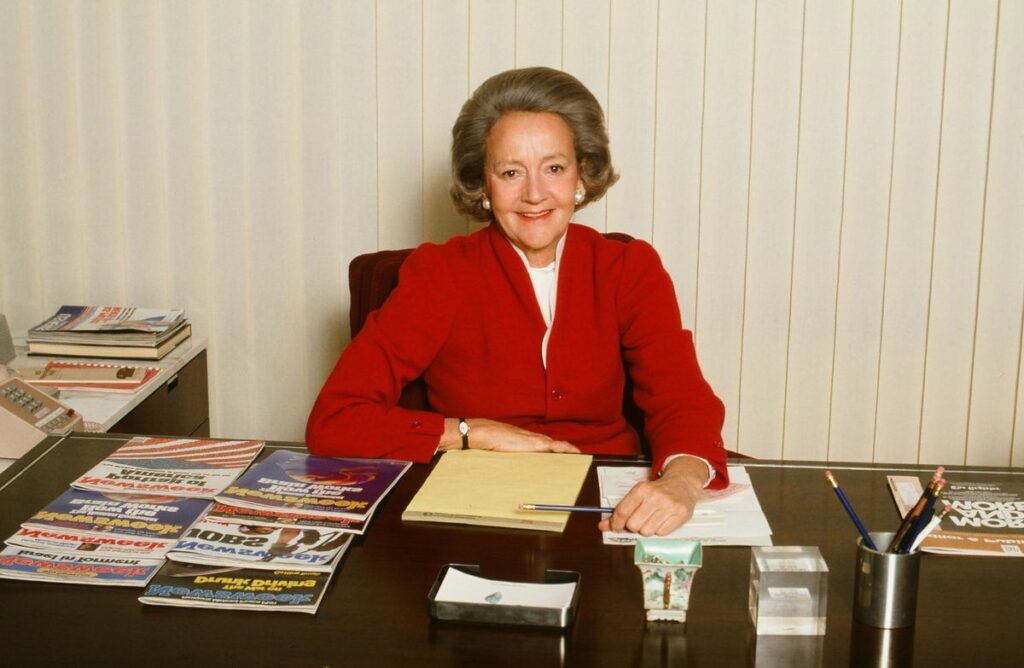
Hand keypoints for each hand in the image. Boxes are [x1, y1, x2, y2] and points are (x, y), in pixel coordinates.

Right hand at [440, 418, 580, 453]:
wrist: (486, 433)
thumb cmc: (490, 440)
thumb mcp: (503, 449)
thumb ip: (510, 452)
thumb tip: (508, 459)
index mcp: (526, 440)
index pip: (544, 444)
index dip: (555, 449)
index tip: (562, 454)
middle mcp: (533, 438)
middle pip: (554, 445)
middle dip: (565, 450)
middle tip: (576, 456)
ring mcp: (536, 440)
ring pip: (558, 445)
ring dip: (568, 450)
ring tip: (579, 456)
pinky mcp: (538, 444)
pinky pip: (558, 446)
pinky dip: (568, 449)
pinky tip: (576, 452)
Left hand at [597, 456, 707, 535]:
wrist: (682, 484)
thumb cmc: (657, 491)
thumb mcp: (638, 494)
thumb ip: (620, 511)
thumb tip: (602, 526)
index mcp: (642, 489)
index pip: (622, 511)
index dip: (615, 523)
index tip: (615, 526)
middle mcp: (655, 497)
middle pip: (633, 525)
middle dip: (633, 526)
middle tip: (638, 519)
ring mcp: (669, 507)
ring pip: (646, 532)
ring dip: (646, 529)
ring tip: (651, 518)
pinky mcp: (680, 515)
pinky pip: (661, 534)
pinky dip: (659, 530)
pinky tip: (662, 520)